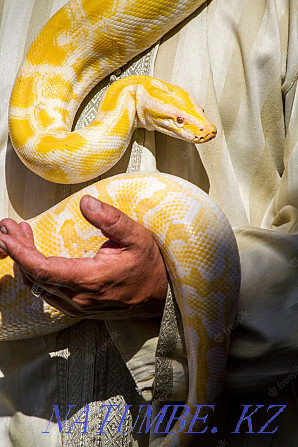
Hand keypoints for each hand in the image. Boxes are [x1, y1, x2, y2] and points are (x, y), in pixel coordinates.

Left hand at [0, 196, 167, 318]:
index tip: (7, 235)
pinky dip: (36, 274)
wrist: (161, 295)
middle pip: (35, 277)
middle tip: (8, 229)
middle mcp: (79, 298)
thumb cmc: (150, 265)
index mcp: (90, 280)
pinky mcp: (78, 309)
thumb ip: (111, 219)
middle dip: (17, 252)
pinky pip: (48, 293)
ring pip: (39, 287)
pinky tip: (35, 258)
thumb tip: (85, 203)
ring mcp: (77, 307)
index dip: (21, 252)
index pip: (44, 269)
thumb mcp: (136, 236)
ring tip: (19, 237)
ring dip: (25, 262)